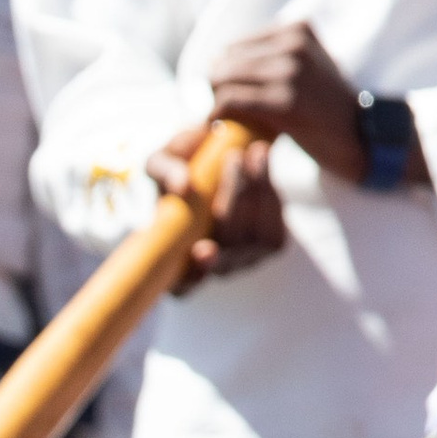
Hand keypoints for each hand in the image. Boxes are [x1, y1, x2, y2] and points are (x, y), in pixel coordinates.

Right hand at [149, 120, 287, 284]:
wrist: (220, 156)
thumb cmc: (182, 166)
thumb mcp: (162, 162)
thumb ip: (165, 172)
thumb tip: (183, 187)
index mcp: (174, 259)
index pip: (182, 286)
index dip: (194, 274)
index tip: (203, 248)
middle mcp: (209, 269)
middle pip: (226, 245)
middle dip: (234, 198)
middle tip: (233, 156)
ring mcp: (242, 261)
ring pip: (254, 235)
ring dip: (257, 189)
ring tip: (254, 151)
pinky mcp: (270, 246)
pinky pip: (274, 226)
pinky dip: (270, 192)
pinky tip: (262, 163)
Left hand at [205, 22, 369, 180]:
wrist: (361, 135)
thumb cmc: (326, 106)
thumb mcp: (307, 66)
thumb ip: (273, 56)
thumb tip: (217, 62)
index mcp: (298, 29)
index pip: (234, 47)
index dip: (224, 73)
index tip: (225, 94)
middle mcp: (294, 44)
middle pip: (224, 61)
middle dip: (215, 88)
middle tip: (221, 111)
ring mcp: (291, 71)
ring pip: (222, 79)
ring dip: (215, 102)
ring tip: (223, 119)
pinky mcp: (285, 101)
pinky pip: (230, 101)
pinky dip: (217, 115)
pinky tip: (220, 126)